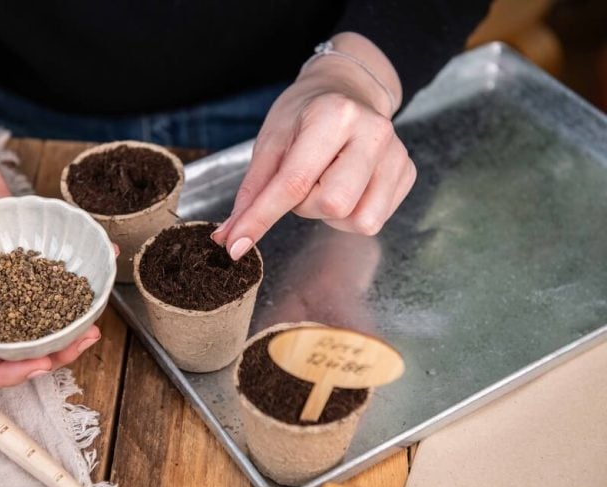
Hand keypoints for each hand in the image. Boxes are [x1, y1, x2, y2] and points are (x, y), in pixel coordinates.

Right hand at [0, 121, 105, 388]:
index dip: (5, 376)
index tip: (39, 364)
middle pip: (18, 351)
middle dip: (54, 354)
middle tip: (85, 339)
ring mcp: (8, 284)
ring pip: (42, 321)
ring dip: (71, 326)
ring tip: (97, 317)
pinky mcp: (27, 260)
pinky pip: (54, 276)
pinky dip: (79, 276)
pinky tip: (104, 262)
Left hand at [212, 33, 415, 259]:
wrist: (346, 90)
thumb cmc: (304, 115)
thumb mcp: (270, 143)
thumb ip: (251, 192)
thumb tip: (229, 237)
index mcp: (335, 115)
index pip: (294, 183)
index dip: (261, 219)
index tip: (236, 246)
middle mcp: (373, 132)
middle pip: (333, 205)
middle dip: (307, 205)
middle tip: (303, 182)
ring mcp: (397, 154)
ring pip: (358, 220)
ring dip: (330, 213)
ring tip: (326, 182)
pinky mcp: (407, 173)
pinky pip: (373, 220)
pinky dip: (351, 213)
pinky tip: (347, 185)